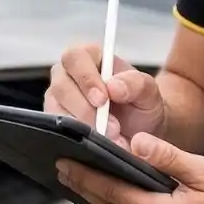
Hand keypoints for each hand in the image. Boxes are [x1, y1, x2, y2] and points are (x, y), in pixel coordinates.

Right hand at [44, 42, 163, 148]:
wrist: (141, 132)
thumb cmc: (141, 105)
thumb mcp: (148, 92)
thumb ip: (136, 83)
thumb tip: (113, 86)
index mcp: (88, 57)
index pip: (75, 57)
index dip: (86, 78)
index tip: (103, 99)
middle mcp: (67, 75)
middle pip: (62, 87)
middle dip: (86, 110)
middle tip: (112, 128)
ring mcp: (58, 100)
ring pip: (57, 111)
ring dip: (84, 128)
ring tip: (111, 140)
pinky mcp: (55, 122)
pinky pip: (57, 131)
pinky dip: (78, 140)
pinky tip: (98, 146)